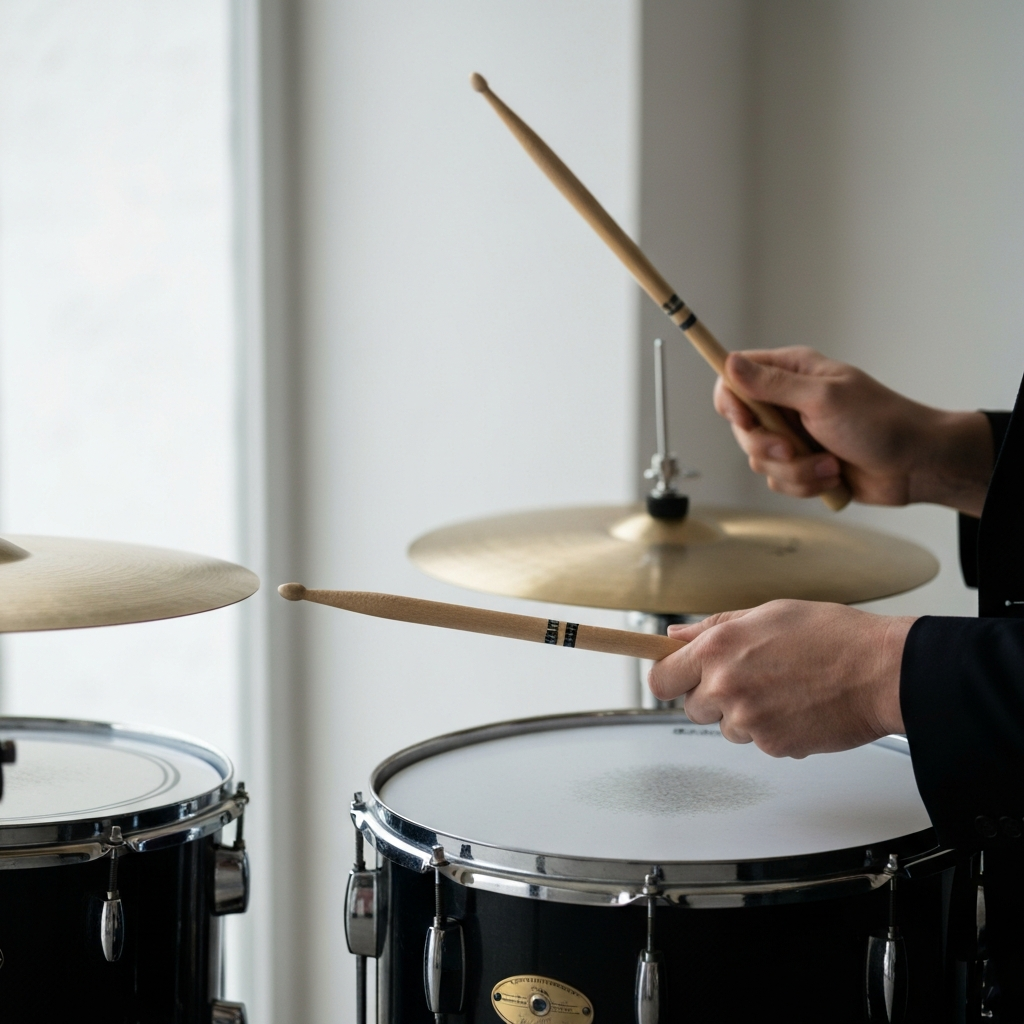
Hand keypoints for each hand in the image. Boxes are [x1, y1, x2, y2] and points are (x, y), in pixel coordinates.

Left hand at [647, 600, 914, 757]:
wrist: (882, 670)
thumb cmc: (833, 636)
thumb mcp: (767, 614)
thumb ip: (714, 628)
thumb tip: (676, 638)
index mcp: (718, 647)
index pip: (661, 679)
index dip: (670, 679)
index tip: (677, 678)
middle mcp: (726, 685)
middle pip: (692, 707)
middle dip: (712, 697)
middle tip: (749, 678)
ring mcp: (748, 719)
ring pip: (727, 727)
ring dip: (745, 715)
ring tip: (783, 689)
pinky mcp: (772, 746)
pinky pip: (759, 742)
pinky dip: (774, 730)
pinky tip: (798, 706)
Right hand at [716, 347, 992, 514]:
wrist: (916, 465)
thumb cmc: (881, 423)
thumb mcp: (823, 398)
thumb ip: (772, 384)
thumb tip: (731, 363)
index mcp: (792, 373)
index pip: (735, 379)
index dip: (731, 400)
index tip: (744, 419)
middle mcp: (788, 402)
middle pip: (742, 427)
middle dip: (767, 447)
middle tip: (793, 448)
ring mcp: (795, 435)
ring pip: (760, 460)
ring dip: (794, 469)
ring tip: (828, 465)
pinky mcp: (802, 464)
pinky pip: (779, 480)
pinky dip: (804, 483)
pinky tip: (832, 476)